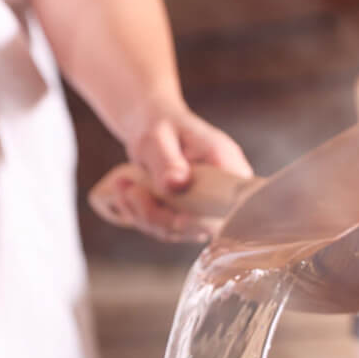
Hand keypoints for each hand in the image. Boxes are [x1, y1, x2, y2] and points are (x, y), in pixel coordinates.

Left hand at [90, 96, 252, 242]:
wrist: (155, 131)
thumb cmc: (161, 127)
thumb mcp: (158, 137)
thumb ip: (167, 160)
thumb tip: (175, 184)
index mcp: (229, 166)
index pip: (235, 206)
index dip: (210, 220)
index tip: (179, 219)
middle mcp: (223, 194)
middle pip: (201, 226)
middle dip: (159, 215)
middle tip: (131, 190)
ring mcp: (206, 210)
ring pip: (177, 231)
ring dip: (143, 214)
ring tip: (123, 184)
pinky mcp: (188, 220)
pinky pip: (163, 230)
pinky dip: (139, 214)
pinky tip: (126, 192)